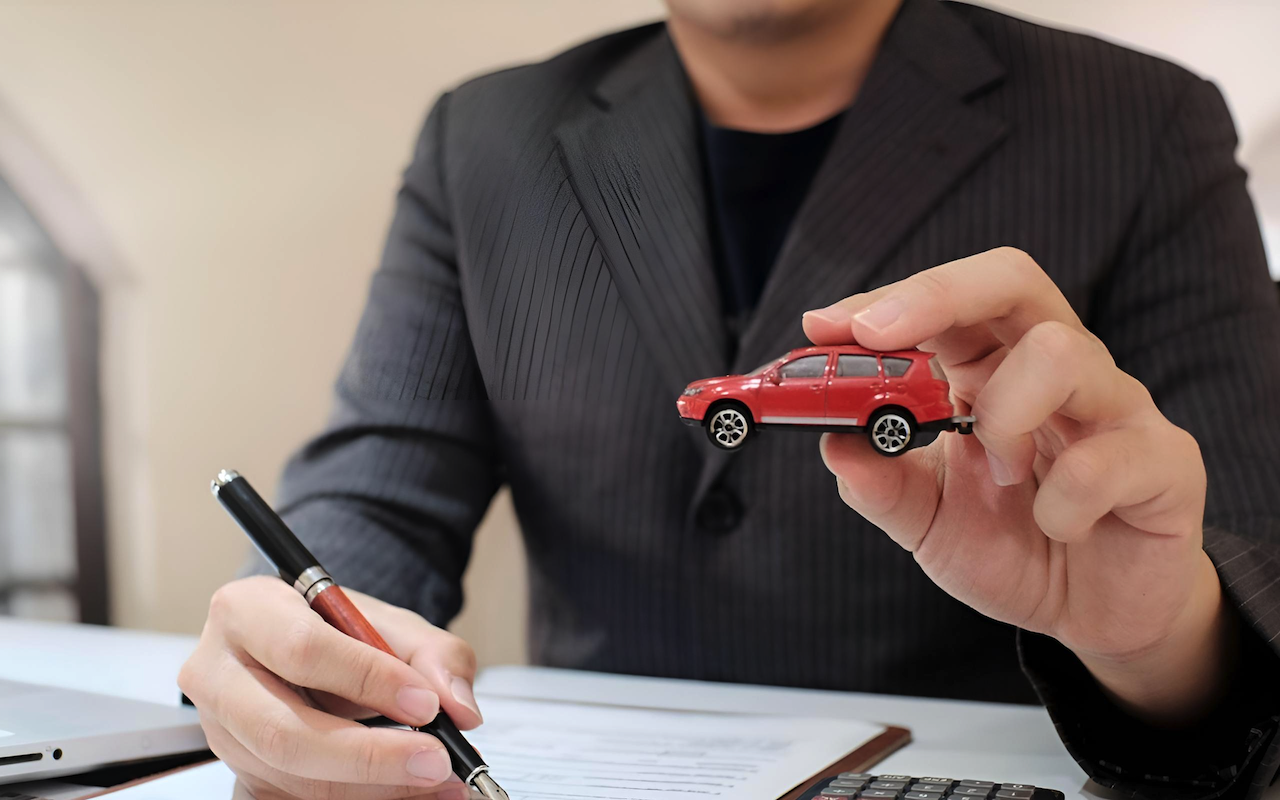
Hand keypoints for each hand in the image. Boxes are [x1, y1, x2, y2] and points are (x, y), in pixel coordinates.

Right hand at [179, 577, 480, 799]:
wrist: (307, 644)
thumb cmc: (339, 629)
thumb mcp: (391, 622)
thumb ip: (434, 654)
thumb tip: (457, 706)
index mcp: (247, 612)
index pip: (301, 650)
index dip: (367, 680)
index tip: (426, 704)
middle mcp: (218, 674)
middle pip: (282, 732)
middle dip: (368, 756)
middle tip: (434, 760)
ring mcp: (222, 732)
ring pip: (290, 775)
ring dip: (372, 787)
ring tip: (436, 780)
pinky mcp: (239, 773)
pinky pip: (294, 797)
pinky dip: (358, 797)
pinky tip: (404, 790)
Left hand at [803, 248, 1236, 724]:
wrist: (1092, 615)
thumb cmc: (1014, 546)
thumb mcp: (927, 520)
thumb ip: (880, 486)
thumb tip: (833, 446)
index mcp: (992, 369)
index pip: (948, 302)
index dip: (888, 301)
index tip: (824, 326)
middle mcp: (1055, 368)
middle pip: (1010, 280)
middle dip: (935, 295)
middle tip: (874, 335)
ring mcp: (1114, 406)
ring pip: (1062, 352)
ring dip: (1002, 414)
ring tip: (997, 471)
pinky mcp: (1164, 461)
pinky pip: (1106, 460)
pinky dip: (1061, 502)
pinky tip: (1054, 525)